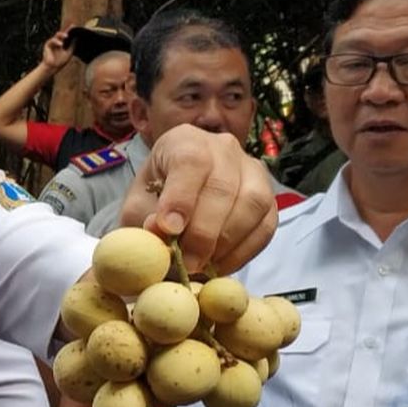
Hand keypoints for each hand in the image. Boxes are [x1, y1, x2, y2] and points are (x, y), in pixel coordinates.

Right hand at [41, 29, 74, 70]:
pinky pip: (52, 41)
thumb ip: (73, 46)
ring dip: (62, 35)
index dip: (70, 30)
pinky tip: (60, 44)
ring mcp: (52, 42)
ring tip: (66, 37)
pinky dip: (57, 42)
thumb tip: (77, 38)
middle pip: (62, 34)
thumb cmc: (60, 61)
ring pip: (57, 36)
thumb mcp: (69, 53)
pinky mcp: (48, 44)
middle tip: (72, 30)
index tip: (74, 26)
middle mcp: (57, 41)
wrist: (53, 68)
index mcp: (63, 43)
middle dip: (66, 31)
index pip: (67, 35)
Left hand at [120, 124, 276, 273]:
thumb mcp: (138, 208)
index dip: (181, 197)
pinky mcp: (269, 198)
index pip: (190, 161)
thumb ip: (144, 219)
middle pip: (223, 186)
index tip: (169, 229)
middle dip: (204, 232)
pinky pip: (266, 225)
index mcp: (184, 141)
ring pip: (252, 203)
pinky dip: (244, 251)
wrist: (177, 205)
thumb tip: (161, 231)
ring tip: (203, 265)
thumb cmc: (154, 202)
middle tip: (187, 263)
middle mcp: (223, 148)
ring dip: (227, 242)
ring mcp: (252, 170)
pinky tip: (221, 265)